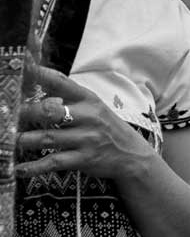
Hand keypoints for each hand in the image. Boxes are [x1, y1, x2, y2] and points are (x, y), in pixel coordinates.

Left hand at [16, 69, 159, 182]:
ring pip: (48, 138)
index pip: (61, 82)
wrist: (132, 153)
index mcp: (88, 99)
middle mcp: (88, 116)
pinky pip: (54, 162)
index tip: (23, 67)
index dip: (40, 75)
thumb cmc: (106, 126)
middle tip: (8, 115)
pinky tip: (19, 169)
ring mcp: (86, 138)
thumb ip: (66, 96)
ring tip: (10, 140)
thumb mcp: (93, 106)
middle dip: (26, 113)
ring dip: (25, 140)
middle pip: (51, 111)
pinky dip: (34, 167)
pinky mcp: (84, 159)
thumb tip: (38, 83)